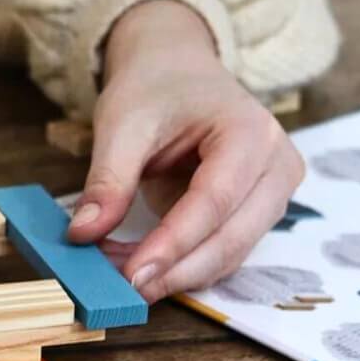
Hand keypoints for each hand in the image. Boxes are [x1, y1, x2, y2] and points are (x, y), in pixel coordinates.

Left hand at [67, 0, 304, 301]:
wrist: (176, 70)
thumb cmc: (154, 89)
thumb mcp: (122, 125)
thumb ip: (108, 181)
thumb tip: (82, 235)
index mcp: (250, 132)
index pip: (214, 201)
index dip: (173, 244)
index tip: (131, 276)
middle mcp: (277, 166)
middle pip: (231, 238)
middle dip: (174, 271)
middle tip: (121, 290)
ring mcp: (274, 193)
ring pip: (230, 255)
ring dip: (176, 274)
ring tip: (121, 278)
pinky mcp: (257, 213)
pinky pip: (222, 252)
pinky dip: (181, 266)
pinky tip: (139, 269)